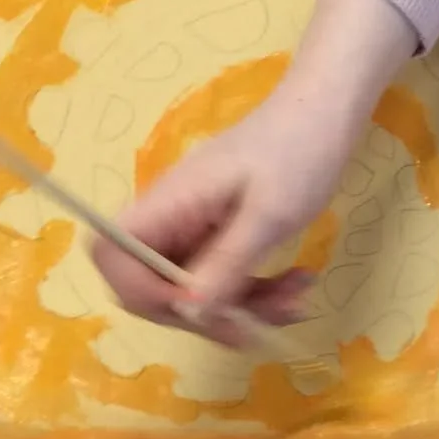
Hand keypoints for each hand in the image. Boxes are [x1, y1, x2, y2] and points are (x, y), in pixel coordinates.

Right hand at [93, 0, 418, 345]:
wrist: (326, 113)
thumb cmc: (298, 152)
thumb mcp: (269, 215)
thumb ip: (227, 263)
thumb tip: (189, 311)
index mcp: (169, 202)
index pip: (112, 255)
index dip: (140, 293)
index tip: (196, 309)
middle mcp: (172, 217)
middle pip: (156, 287)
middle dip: (208, 314)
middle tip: (259, 326)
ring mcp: (196, 227)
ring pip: (197, 290)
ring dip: (244, 308)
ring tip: (297, 300)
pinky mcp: (221, 234)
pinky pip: (224, 278)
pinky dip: (258, 292)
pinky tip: (299, 284)